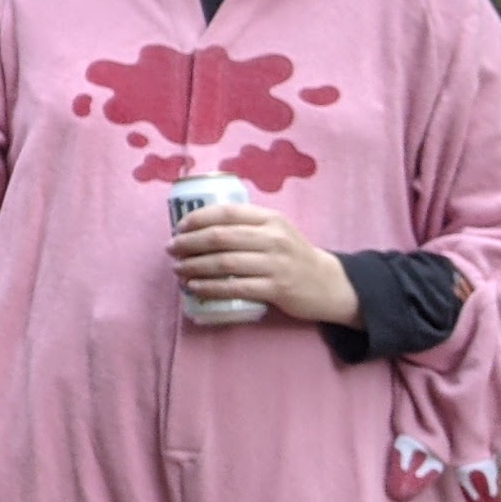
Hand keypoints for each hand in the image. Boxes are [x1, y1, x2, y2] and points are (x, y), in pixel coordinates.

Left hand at [168, 202, 362, 325]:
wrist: (329, 284)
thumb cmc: (292, 254)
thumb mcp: (276, 230)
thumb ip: (247, 224)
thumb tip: (199, 226)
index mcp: (270, 218)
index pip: (226, 212)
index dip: (197, 218)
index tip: (178, 227)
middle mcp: (273, 238)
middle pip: (220, 237)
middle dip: (189, 243)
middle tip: (171, 250)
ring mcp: (276, 264)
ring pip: (225, 263)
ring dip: (195, 266)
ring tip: (178, 269)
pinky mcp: (277, 289)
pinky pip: (236, 287)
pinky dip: (211, 287)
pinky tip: (195, 287)